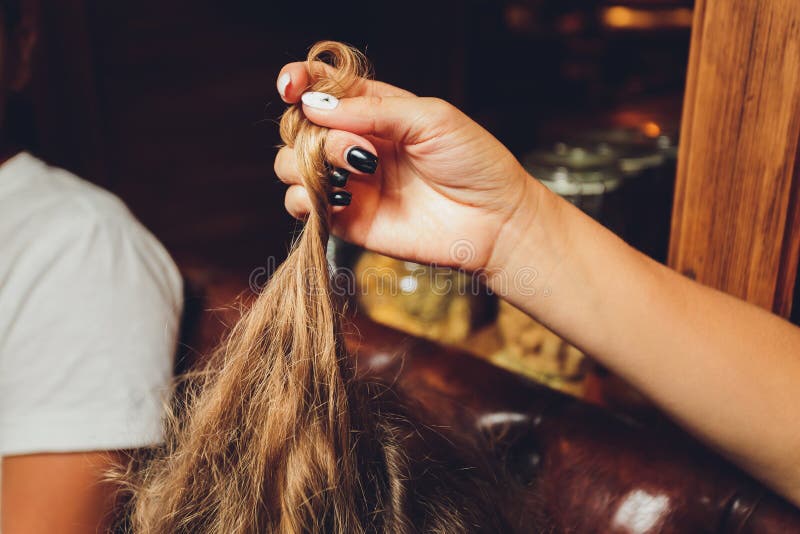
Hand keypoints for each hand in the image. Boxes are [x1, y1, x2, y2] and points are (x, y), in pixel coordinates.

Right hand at [274, 63, 538, 271]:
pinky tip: (340, 197)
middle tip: (356, 148)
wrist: (493, 220)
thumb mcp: (429, 118)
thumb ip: (372, 109)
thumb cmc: (473, 162)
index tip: (291, 86)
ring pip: (289, 165)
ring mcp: (349, 182)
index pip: (322, 87)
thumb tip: (314, 106)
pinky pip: (301, 207)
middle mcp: (355, 144)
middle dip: (309, 130)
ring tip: (352, 171)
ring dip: (303, 163)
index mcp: (374, 110)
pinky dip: (304, 199)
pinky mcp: (347, 219)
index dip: (299, 81)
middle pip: (298, 126)